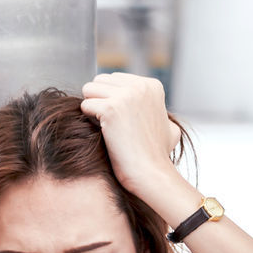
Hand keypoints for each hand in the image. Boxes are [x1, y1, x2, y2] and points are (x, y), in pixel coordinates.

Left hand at [79, 73, 182, 197]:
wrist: (151, 173)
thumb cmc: (156, 155)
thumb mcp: (168, 127)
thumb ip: (158, 113)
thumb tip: (157, 112)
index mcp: (152, 86)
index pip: (114, 78)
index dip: (111, 98)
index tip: (124, 120)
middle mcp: (140, 86)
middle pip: (99, 80)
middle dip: (99, 99)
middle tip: (111, 124)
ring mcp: (126, 96)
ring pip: (89, 89)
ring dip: (92, 108)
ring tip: (106, 127)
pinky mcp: (111, 109)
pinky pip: (85, 105)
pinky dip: (89, 120)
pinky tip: (104, 133)